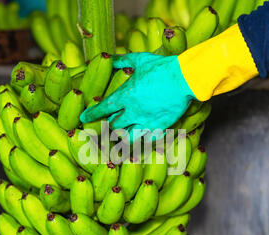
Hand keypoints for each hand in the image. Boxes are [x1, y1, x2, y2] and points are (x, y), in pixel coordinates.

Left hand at [79, 53, 196, 138]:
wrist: (185, 78)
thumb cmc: (163, 67)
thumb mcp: (140, 60)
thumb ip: (123, 61)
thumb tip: (109, 58)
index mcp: (125, 95)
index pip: (102, 108)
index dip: (91, 114)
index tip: (83, 118)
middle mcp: (132, 111)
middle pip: (113, 125)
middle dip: (109, 125)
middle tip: (108, 126)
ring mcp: (145, 122)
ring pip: (127, 137)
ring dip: (123, 137)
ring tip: (122, 137)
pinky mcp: (159, 128)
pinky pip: (145, 142)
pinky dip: (141, 143)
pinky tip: (140, 143)